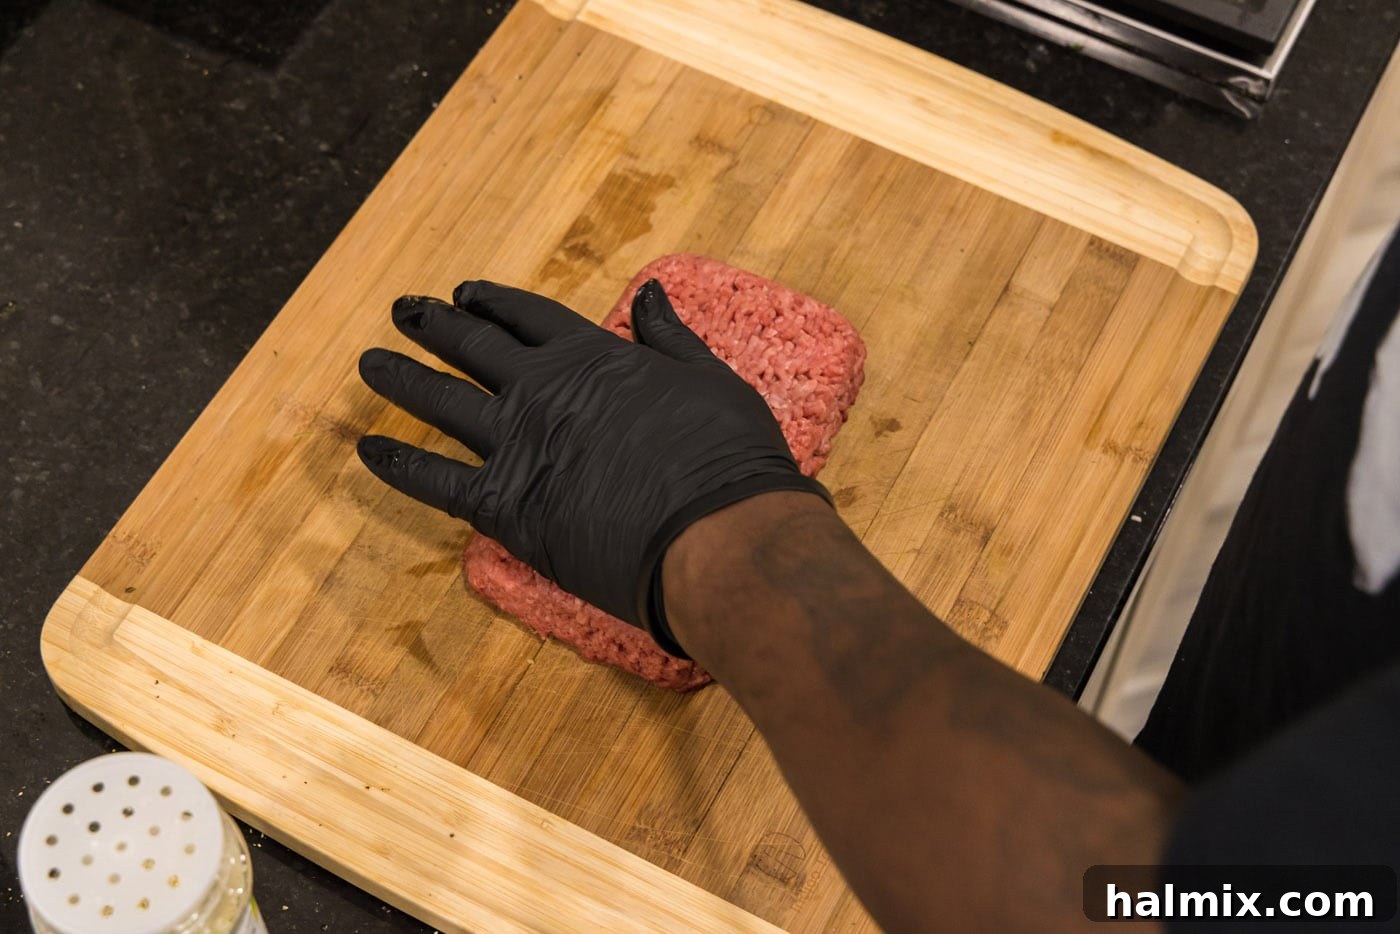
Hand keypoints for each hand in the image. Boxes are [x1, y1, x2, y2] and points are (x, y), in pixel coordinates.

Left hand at [356, 279, 828, 654]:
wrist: (718, 536)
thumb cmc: (729, 459)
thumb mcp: (708, 378)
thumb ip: (669, 337)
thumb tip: (649, 295)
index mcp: (593, 357)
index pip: (527, 318)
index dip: (492, 303)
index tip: (465, 294)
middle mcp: (543, 391)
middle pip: (473, 346)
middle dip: (434, 324)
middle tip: (404, 311)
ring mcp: (517, 445)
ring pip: (441, 400)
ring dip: (402, 378)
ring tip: (371, 362)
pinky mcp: (504, 505)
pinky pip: (434, 479)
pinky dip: (399, 464)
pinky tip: (368, 450)